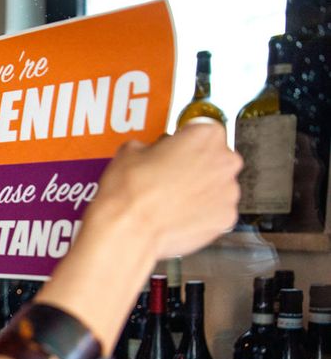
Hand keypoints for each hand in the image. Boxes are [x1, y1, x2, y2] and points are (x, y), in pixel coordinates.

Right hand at [86, 117, 242, 259]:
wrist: (130, 230)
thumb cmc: (130, 192)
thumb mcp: (130, 151)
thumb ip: (151, 146)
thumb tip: (149, 153)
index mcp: (205, 136)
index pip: (203, 129)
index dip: (185, 139)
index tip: (176, 147)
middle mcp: (224, 161)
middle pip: (216, 157)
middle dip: (196, 165)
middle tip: (170, 175)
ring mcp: (228, 192)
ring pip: (217, 186)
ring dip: (200, 190)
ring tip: (171, 199)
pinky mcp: (225, 219)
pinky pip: (216, 211)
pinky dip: (202, 213)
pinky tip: (178, 215)